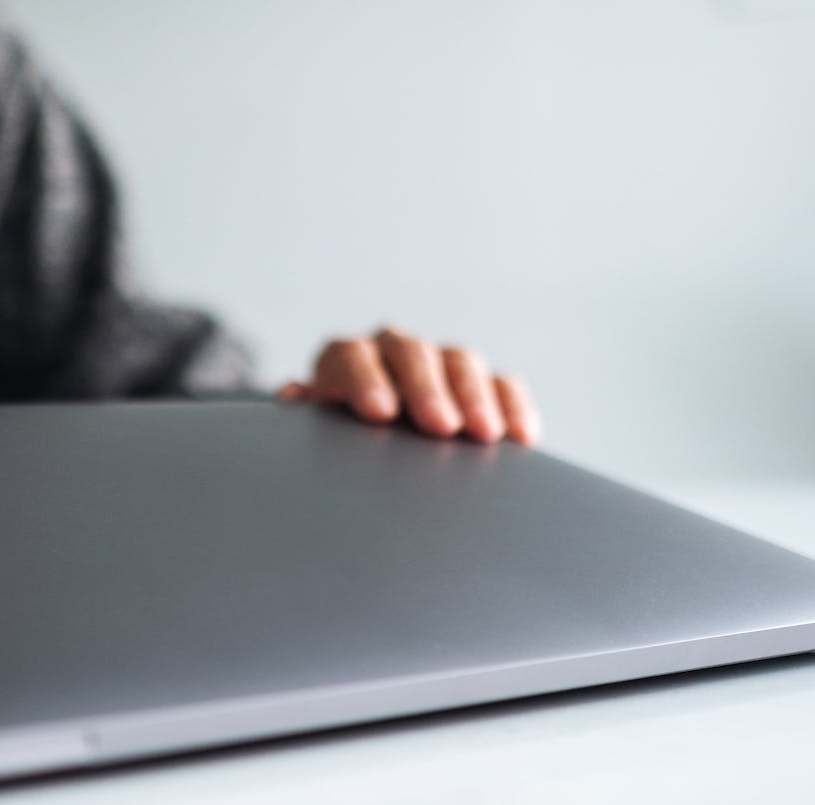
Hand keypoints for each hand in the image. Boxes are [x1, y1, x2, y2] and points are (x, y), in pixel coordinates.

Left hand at [276, 326, 539, 443]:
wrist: (370, 443)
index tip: (380, 414)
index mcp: (346, 359)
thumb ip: (306, 418)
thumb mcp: (316, 433)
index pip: (351, 355)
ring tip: (483, 435)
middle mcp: (394, 351)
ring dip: (474, 396)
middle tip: (439, 426)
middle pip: (411, 353)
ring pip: (461, 361)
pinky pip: (503, 383)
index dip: (365, 379)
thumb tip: (293, 397)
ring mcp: (440, 363)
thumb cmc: (336, 443)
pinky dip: (514, 406)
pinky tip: (521, 436)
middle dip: (427, 388)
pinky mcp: (481, 386)